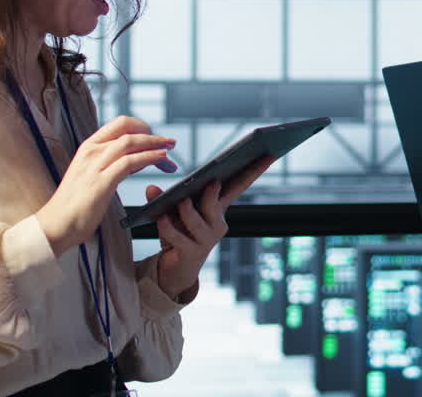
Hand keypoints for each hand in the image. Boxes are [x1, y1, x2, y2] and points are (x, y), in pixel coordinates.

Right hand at [36, 116, 176, 256]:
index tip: (155, 136)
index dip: (141, 126)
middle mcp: (91, 151)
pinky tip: (161, 159)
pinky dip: (149, 157)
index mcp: (88, 147)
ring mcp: (95, 165)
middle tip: (169, 142)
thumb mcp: (95, 176)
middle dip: (152, 133)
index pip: (119, 124)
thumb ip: (114, 164)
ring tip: (169, 149)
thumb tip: (139, 158)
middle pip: (128, 129)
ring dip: (155, 143)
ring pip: (131, 142)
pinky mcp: (101, 181)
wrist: (55, 225)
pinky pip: (130, 162)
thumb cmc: (76, 205)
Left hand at [149, 154, 277, 301]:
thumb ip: (163, 199)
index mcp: (219, 208)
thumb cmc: (179, 234)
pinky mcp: (192, 253)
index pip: (239, 185)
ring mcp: (207, 239)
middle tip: (211, 181)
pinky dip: (169, 227)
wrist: (176, 268)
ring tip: (180, 202)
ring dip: (188, 210)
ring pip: (198, 221)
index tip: (270, 153)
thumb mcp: (173, 212)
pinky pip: (180, 238)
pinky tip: (161, 219)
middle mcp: (217, 223)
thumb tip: (151, 188)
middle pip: (216, 203)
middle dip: (213, 193)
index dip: (254, 170)